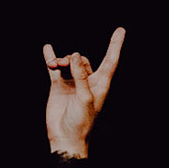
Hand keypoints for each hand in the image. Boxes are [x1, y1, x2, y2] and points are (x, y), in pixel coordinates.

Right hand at [44, 27, 125, 158]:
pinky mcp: (59, 86)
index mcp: (100, 84)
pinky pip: (55, 69)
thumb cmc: (81, 123)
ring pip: (69, 63)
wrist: (65, 137)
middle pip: (83, 60)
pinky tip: (48, 49)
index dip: (115, 45)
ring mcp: (72, 83)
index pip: (110, 60)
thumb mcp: (85, 99)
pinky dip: (51, 58)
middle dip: (73, 59)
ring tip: (53, 64)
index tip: (120, 30)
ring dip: (61, 60)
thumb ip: (81, 76)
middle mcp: (87, 82)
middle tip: (64, 63)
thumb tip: (76, 55)